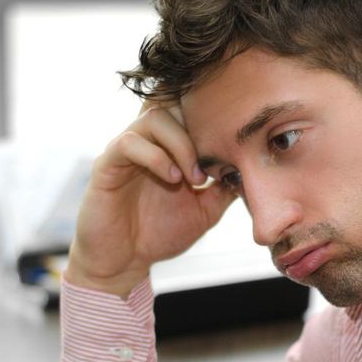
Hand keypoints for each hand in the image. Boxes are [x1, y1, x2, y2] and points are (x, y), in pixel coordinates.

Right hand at [66, 104, 236, 296]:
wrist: (123, 261)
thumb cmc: (159, 234)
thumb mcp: (205, 211)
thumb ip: (225, 188)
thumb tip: (254, 169)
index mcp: (169, 145)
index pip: (189, 108)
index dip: (212, 119)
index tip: (230, 149)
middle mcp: (147, 140)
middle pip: (173, 100)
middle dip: (200, 128)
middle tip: (210, 167)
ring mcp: (126, 149)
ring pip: (154, 116)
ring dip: (181, 145)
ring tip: (193, 179)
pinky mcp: (107, 164)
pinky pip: (129, 142)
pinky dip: (156, 157)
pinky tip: (172, 179)